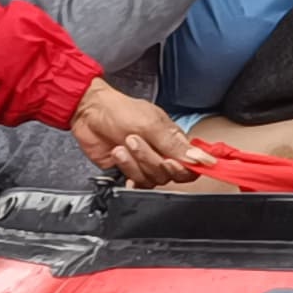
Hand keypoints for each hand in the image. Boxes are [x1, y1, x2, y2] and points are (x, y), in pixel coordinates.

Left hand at [69, 80, 205, 186]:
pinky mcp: (129, 171)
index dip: (185, 169)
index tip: (170, 162)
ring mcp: (145, 163)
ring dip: (134, 162)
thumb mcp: (152, 124)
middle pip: (169, 174)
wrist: (89, 114)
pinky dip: (127, 171)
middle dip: (150, 159)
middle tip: (135, 140)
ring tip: (123, 144)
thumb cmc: (120, 110)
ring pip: (151, 179)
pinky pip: (135, 182)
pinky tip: (120, 157)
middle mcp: (162, 154)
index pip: (192, 165)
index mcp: (174, 140)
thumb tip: (203, 158)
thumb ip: (176, 145)